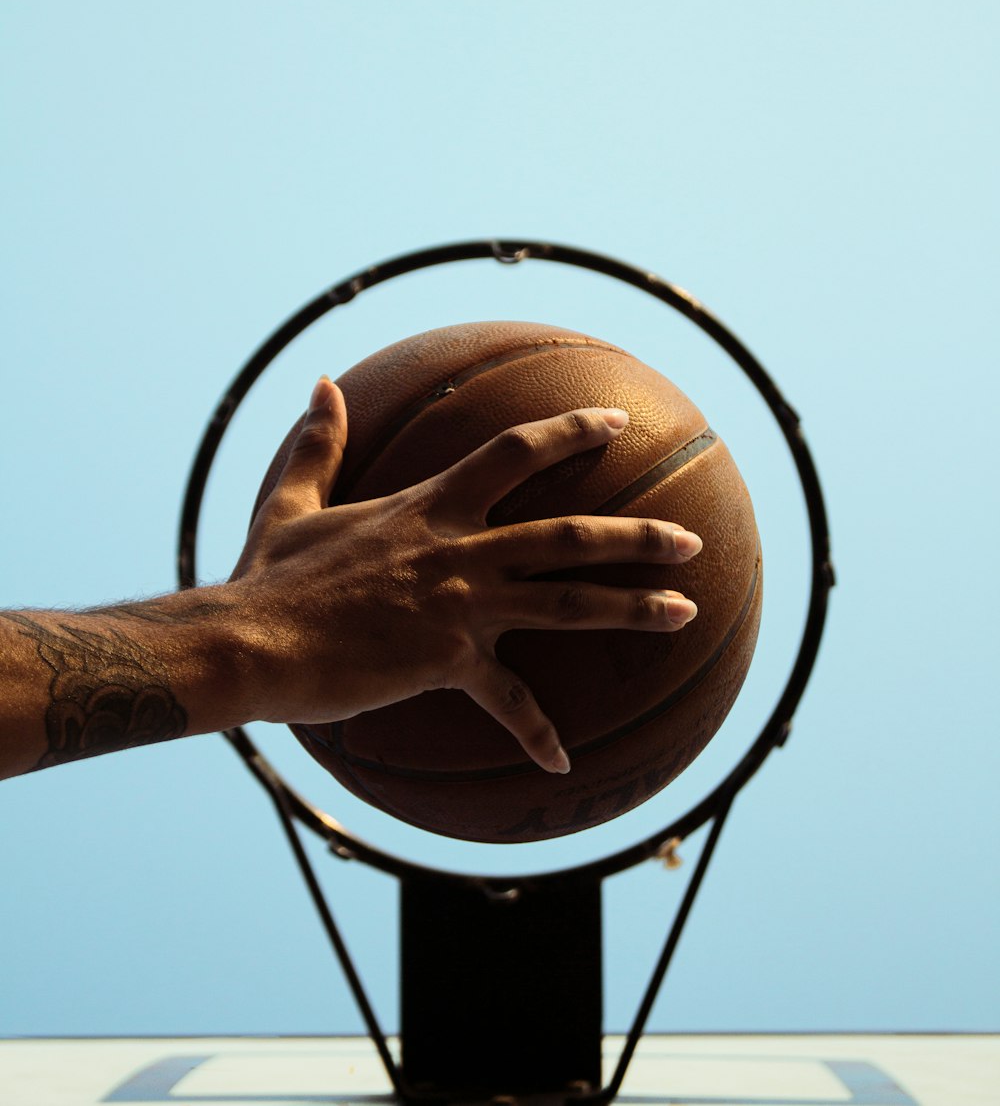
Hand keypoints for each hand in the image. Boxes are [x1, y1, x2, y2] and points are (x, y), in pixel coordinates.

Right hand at [231, 377, 702, 773]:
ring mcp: (460, 606)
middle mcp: (459, 549)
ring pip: (567, 602)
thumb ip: (317, 444)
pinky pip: (509, 700)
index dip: (571, 432)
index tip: (616, 422)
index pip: (515, 452)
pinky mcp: (448, 661)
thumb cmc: (268, 576)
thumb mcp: (291, 501)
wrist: (252, 642)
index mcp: (429, 505)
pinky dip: (536, 730)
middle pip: (570, 533)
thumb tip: (320, 383)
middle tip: (692, 540)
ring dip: (632, 606)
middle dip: (638, 534)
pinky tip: (562, 759)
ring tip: (687, 613)